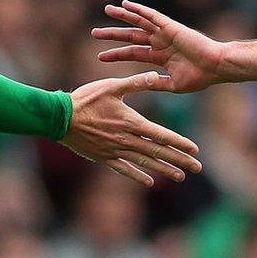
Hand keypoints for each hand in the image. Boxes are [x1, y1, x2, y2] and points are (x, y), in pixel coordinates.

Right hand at [62, 71, 200, 185]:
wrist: (59, 118)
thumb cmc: (85, 99)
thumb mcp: (111, 86)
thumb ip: (134, 83)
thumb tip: (155, 75)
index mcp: (131, 122)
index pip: (161, 135)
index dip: (179, 142)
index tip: (195, 149)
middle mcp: (126, 140)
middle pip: (157, 152)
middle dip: (179, 160)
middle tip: (197, 167)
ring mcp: (115, 151)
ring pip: (144, 163)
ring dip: (164, 170)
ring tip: (180, 176)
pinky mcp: (103, 157)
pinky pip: (124, 169)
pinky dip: (137, 175)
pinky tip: (150, 182)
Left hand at [93, 1, 227, 91]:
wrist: (215, 67)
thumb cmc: (200, 77)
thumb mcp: (173, 85)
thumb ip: (156, 83)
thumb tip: (141, 86)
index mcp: (159, 57)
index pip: (132, 53)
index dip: (116, 54)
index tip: (99, 57)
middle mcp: (159, 42)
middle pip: (131, 36)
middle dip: (112, 35)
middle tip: (94, 32)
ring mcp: (164, 33)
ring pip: (138, 22)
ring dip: (122, 16)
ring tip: (107, 10)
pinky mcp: (170, 26)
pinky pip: (151, 15)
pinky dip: (139, 9)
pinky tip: (126, 4)